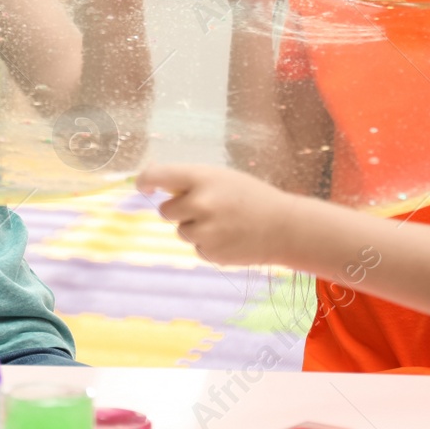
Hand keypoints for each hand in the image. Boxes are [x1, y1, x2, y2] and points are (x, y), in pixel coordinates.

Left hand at [137, 163, 300, 266]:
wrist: (285, 228)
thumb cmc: (251, 197)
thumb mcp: (222, 178)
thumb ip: (192, 182)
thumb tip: (159, 188)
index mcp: (201, 178)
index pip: (158, 175)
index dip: (145, 181)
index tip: (144, 187)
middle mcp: (200, 203)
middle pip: (165, 210)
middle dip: (179, 210)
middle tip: (206, 208)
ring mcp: (205, 231)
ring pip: (181, 231)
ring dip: (196, 228)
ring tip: (225, 223)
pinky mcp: (211, 253)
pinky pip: (197, 247)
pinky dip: (209, 244)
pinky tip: (231, 237)